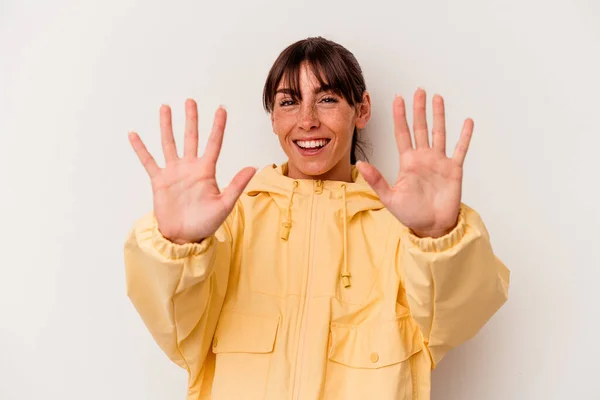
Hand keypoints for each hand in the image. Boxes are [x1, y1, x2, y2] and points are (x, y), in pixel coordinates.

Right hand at [128, 99, 255, 243]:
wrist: (184, 237)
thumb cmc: (206, 223)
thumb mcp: (225, 204)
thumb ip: (236, 185)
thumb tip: (253, 167)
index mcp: (206, 171)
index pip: (213, 143)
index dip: (218, 126)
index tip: (221, 109)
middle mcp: (190, 168)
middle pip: (191, 137)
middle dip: (191, 119)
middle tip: (191, 101)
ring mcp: (174, 173)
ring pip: (170, 143)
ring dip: (167, 126)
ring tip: (165, 108)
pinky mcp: (159, 181)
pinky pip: (148, 161)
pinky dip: (141, 148)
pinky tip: (134, 134)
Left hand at [357, 89, 472, 237]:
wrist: (432, 226)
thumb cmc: (410, 213)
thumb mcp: (390, 197)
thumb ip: (376, 180)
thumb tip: (360, 165)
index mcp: (408, 162)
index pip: (402, 133)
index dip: (400, 116)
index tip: (397, 99)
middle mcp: (423, 158)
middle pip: (420, 128)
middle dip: (419, 109)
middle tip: (418, 91)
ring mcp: (439, 162)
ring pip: (439, 133)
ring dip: (439, 116)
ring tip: (437, 98)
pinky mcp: (454, 169)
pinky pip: (460, 149)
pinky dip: (464, 136)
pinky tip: (467, 121)